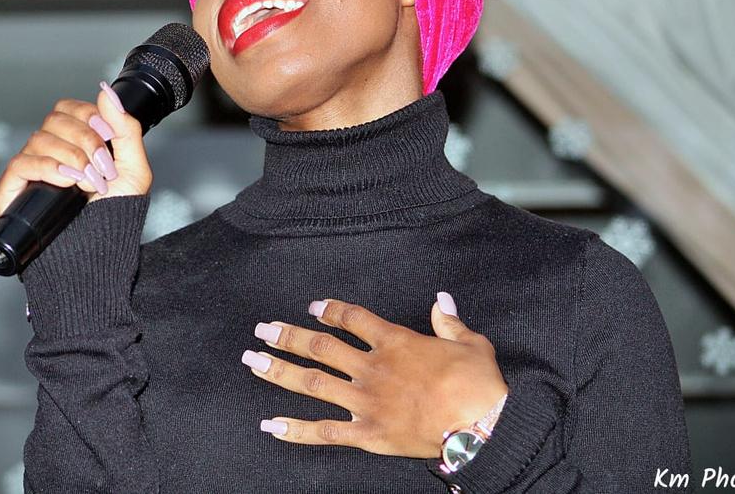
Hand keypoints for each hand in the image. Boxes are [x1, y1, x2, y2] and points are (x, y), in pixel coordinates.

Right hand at [0, 81, 152, 218]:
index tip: (108, 137)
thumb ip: (126, 129)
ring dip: (72, 158)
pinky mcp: (11, 192)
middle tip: (103, 168)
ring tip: (90, 184)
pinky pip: (20, 164)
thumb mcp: (133, 170)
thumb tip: (106, 92)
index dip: (88, 116)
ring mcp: (29, 172)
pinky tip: (67, 181)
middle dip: (85, 140)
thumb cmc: (116, 218)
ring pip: (39, 139)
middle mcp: (48, 154)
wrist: (101, 255)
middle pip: (54, 120)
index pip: (68, 109)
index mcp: (73, 145)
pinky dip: (47, 167)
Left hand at [241, 293, 509, 458]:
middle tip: (262, 330)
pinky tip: (271, 425)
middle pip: (320, 347)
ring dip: (280, 371)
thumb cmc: (478, 384)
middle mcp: (373, 368)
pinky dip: (296, 430)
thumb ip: (449, 320)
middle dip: (287, 336)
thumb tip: (442, 299)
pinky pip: (324, 432)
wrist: (480, 425)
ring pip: (313, 383)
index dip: (330, 310)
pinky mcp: (367, 433)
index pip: (353, 319)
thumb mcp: (470, 342)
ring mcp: (366, 401)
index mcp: (395, 342)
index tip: (312, 307)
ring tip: (253, 362)